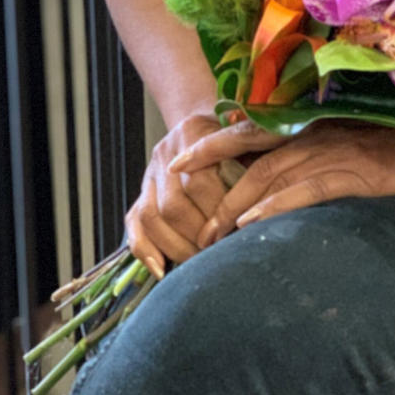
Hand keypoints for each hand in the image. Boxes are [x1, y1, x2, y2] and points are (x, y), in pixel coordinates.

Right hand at [125, 110, 238, 273]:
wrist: (208, 125)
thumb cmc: (237, 138)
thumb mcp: (249, 142)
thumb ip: (253, 167)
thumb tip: (261, 209)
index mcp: (193, 132)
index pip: (200, 182)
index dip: (218, 212)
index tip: (238, 232)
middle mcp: (165, 152)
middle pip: (173, 204)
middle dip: (197, 236)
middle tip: (220, 255)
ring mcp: (149, 173)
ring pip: (151, 217)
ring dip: (176, 246)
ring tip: (199, 263)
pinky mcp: (141, 192)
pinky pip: (134, 223)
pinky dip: (145, 250)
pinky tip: (162, 269)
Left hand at [169, 120, 394, 246]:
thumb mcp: (353, 144)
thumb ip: (316, 153)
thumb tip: (278, 179)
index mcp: (314, 123)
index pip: (251, 129)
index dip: (212, 143)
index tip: (176, 161)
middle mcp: (319, 133)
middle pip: (252, 154)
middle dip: (214, 184)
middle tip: (188, 221)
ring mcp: (338, 150)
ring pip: (272, 174)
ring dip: (236, 205)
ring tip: (211, 236)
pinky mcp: (360, 173)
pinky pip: (308, 189)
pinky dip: (276, 205)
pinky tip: (254, 225)